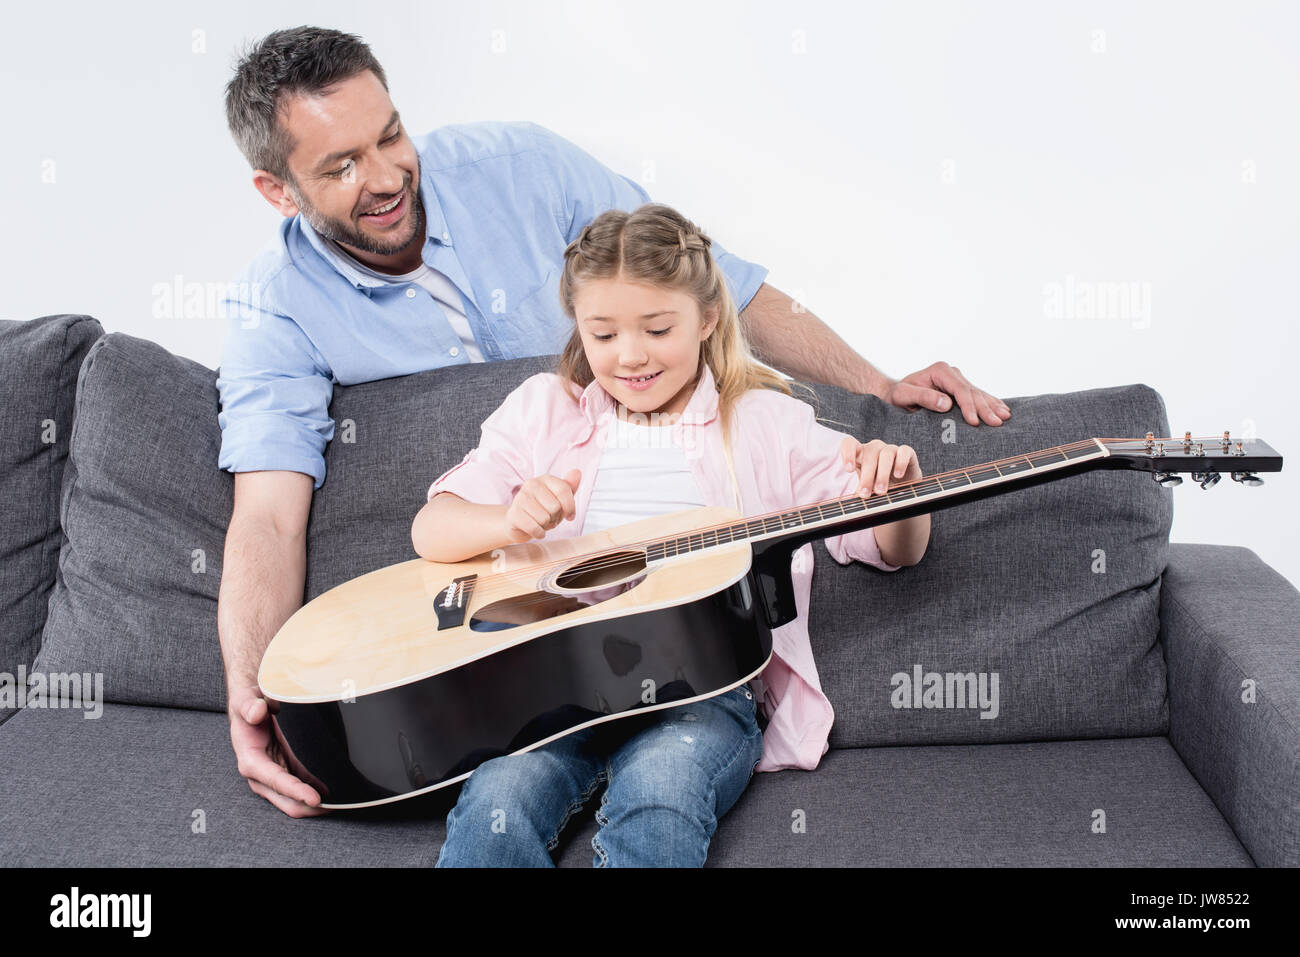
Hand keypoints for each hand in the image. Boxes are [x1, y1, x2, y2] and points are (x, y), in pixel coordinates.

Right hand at [228, 681, 328, 817]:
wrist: (251, 705)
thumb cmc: (249, 703)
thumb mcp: (245, 699)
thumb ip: (249, 705)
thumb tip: (257, 712)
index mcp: (251, 761)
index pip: (277, 781)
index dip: (296, 791)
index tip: (315, 799)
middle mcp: (261, 776)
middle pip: (288, 802)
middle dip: (309, 808)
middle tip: (337, 806)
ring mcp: (274, 778)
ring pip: (296, 801)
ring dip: (315, 805)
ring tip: (340, 804)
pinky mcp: (285, 773)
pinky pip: (302, 790)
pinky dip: (315, 793)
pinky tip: (333, 794)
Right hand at [505, 468, 581, 541]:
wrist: (519, 522)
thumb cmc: (542, 509)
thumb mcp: (559, 499)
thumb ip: (570, 487)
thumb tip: (577, 472)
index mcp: (545, 479)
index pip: (563, 490)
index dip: (570, 507)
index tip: (570, 516)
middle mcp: (531, 485)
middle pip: (555, 507)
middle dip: (556, 517)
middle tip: (549, 518)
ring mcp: (520, 498)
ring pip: (545, 518)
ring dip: (546, 526)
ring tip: (541, 522)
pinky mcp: (513, 513)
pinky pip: (534, 528)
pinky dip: (539, 533)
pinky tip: (536, 530)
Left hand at [839, 437, 922, 496]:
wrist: (902, 486)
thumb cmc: (878, 484)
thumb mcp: (866, 487)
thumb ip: (861, 490)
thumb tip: (855, 499)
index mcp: (860, 453)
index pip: (849, 444)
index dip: (847, 454)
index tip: (849, 470)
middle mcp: (874, 448)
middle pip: (869, 455)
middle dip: (866, 477)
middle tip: (865, 494)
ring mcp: (890, 448)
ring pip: (886, 454)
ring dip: (882, 474)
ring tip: (881, 490)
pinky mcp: (907, 452)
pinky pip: (904, 452)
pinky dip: (901, 463)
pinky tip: (898, 475)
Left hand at [878, 361, 1009, 426]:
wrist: (896, 393)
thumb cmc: (898, 395)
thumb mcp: (904, 395)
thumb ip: (923, 397)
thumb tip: (947, 403)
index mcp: (940, 370)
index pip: (960, 390)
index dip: (969, 406)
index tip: (974, 422)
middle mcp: (952, 372)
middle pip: (972, 392)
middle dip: (985, 408)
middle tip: (996, 423)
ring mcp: (957, 379)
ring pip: (978, 394)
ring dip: (992, 406)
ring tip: (1005, 417)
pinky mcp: (960, 388)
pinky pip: (978, 396)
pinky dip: (990, 403)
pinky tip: (1002, 409)